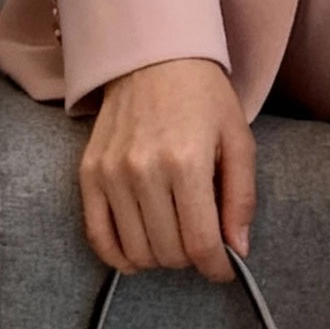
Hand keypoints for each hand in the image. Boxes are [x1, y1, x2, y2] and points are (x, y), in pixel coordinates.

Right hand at [80, 58, 255, 283]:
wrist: (152, 58)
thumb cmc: (204, 99)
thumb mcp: (239, 141)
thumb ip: (241, 198)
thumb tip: (237, 249)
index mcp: (187, 163)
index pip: (199, 243)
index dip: (216, 267)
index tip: (224, 269)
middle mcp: (143, 171)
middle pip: (168, 252)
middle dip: (191, 259)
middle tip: (201, 243)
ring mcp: (110, 174)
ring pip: (135, 251)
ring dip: (159, 257)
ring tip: (174, 240)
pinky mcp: (88, 174)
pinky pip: (97, 235)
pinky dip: (118, 255)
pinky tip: (138, 253)